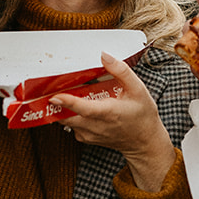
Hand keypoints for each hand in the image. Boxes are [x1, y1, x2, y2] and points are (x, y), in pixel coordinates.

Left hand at [51, 54, 174, 191]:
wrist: (144, 142)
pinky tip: (80, 105)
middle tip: (54, 87)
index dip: (67, 102)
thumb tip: (104, 56)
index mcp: (107, 113)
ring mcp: (88, 134)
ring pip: (65, 120)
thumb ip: (121, 71)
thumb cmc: (142, 115)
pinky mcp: (85, 138)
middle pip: (65, 116)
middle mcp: (95, 126)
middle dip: (57, 102)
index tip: (54, 96)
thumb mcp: (138, 89)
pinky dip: (70, 114)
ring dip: (63, 107)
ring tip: (69, 93)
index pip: (83, 109)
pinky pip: (70, 124)